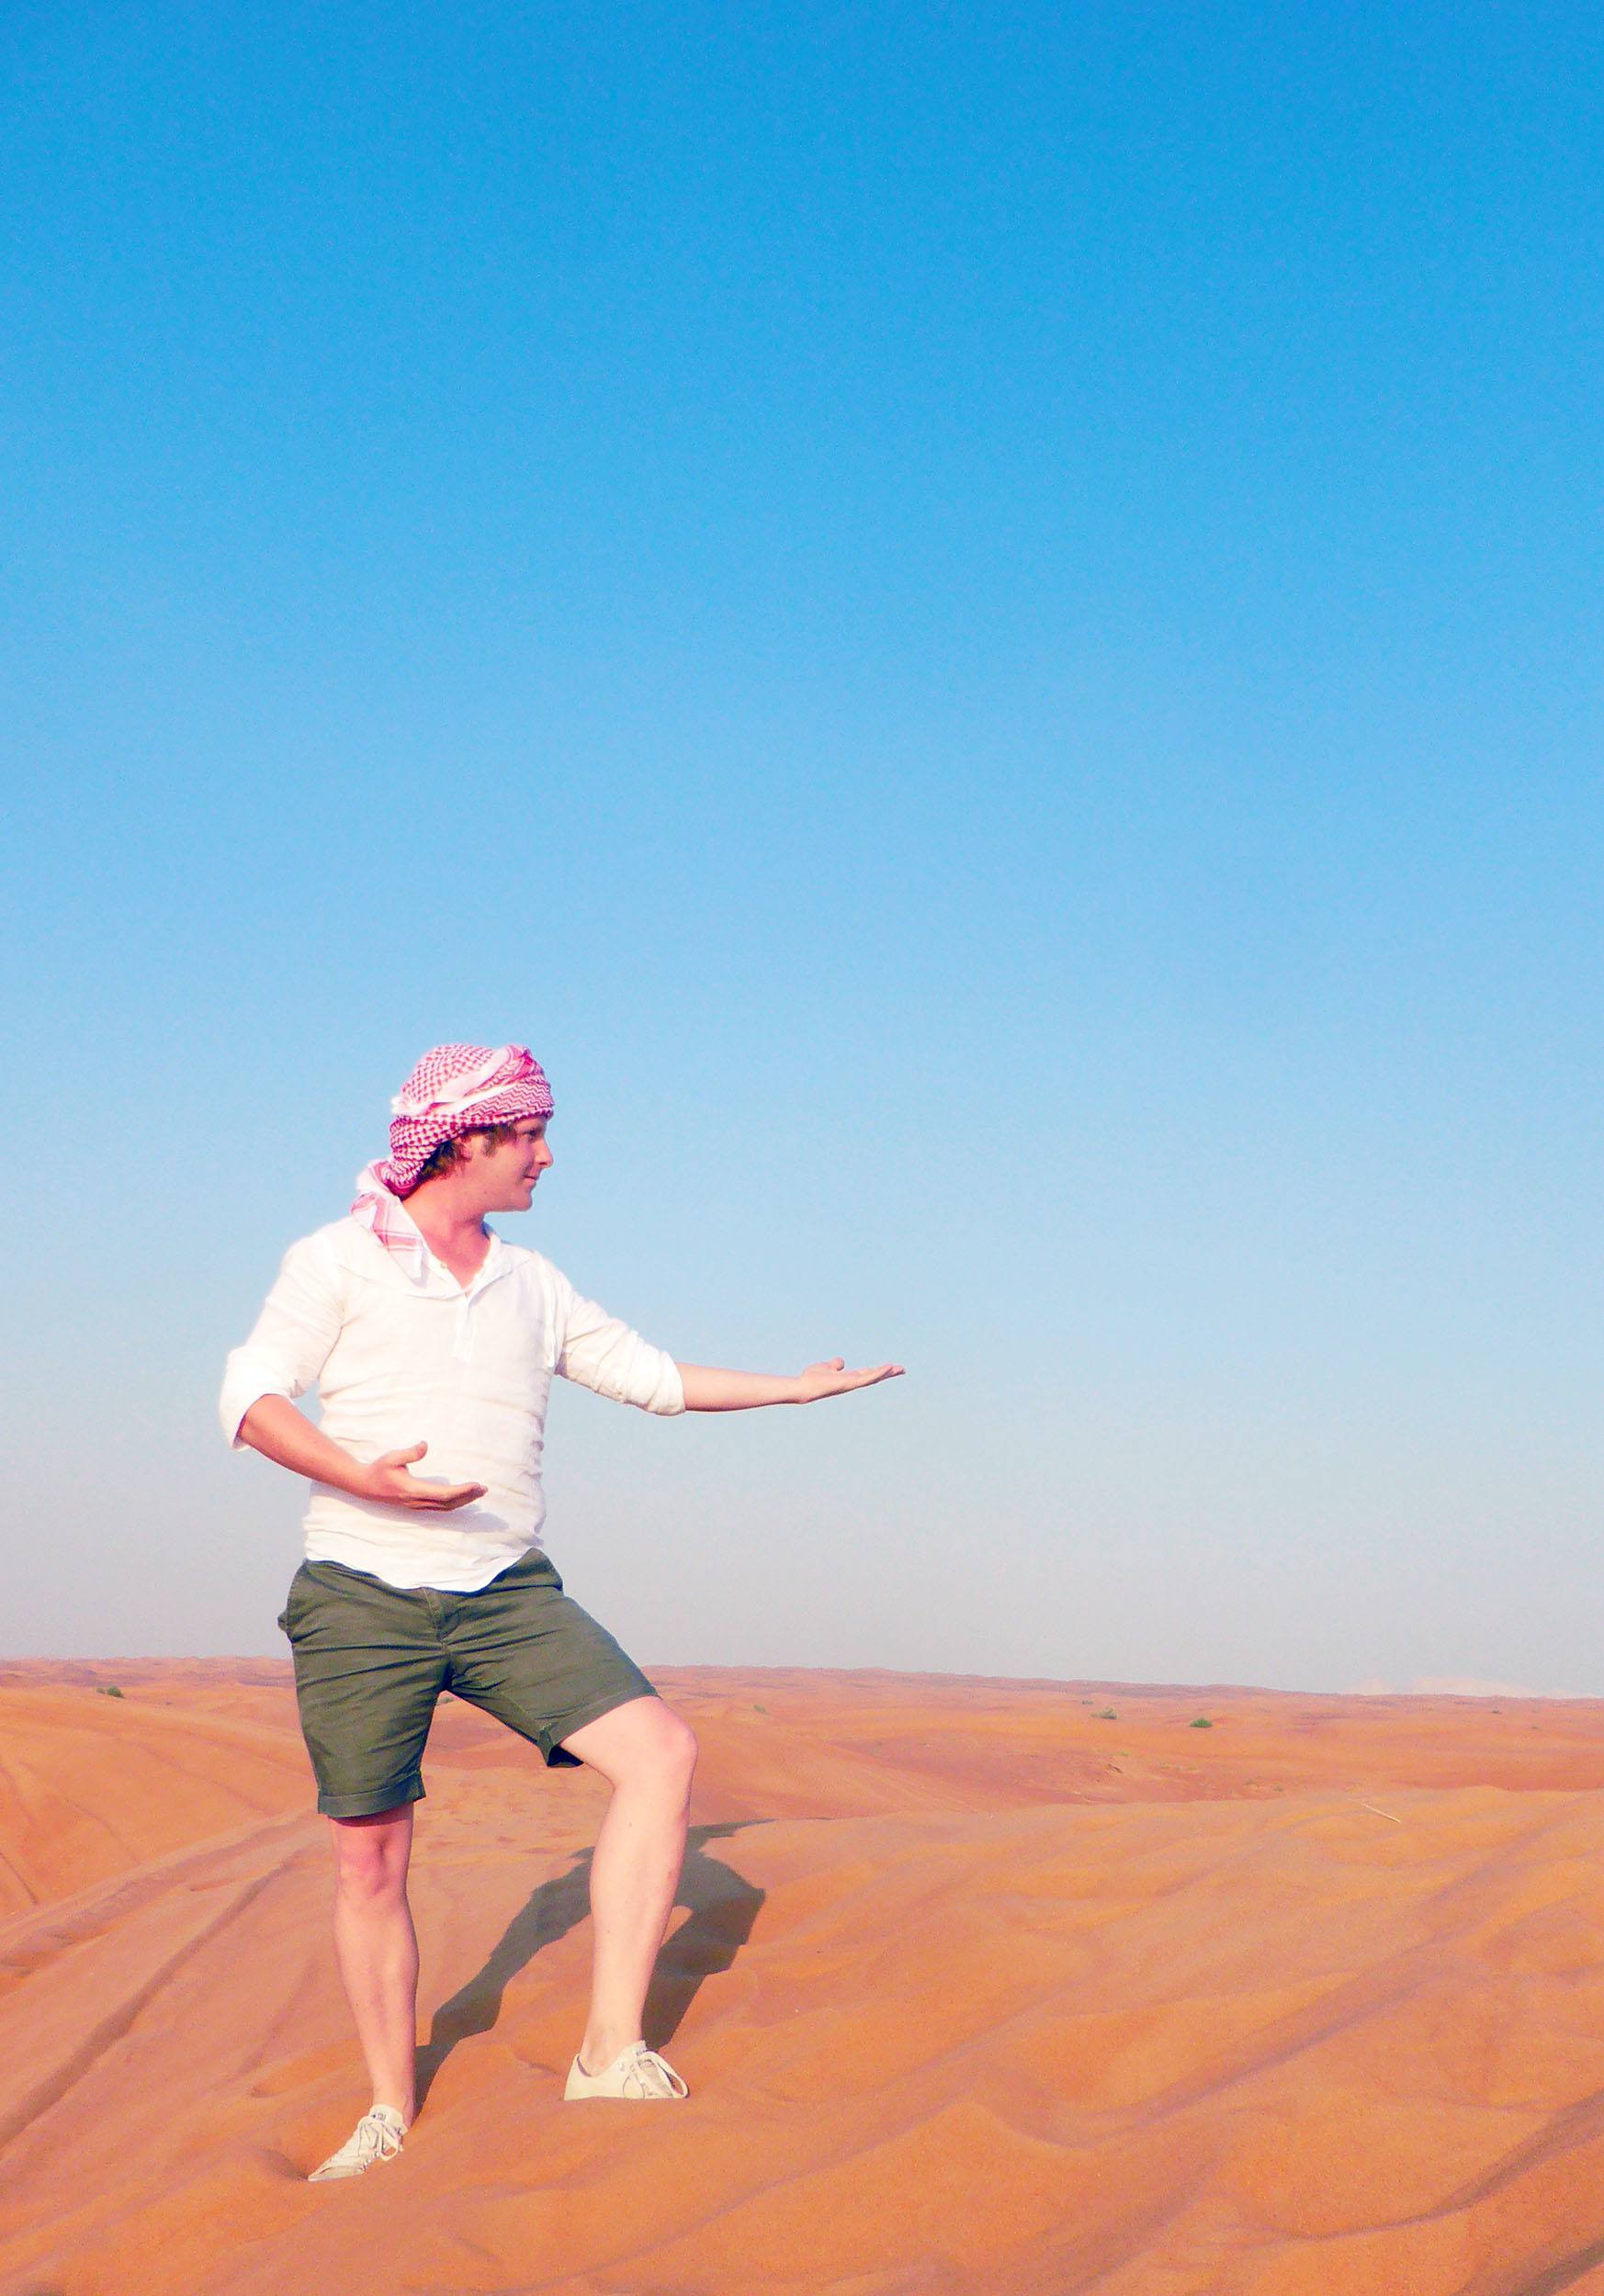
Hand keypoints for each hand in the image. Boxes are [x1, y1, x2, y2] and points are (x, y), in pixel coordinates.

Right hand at [359, 1442, 487, 1510]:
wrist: (364, 1485)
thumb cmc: (378, 1469)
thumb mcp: (392, 1457)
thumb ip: (410, 1453)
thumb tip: (425, 1445)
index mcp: (413, 1490)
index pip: (443, 1494)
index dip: (462, 1491)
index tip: (476, 1485)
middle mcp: (416, 1501)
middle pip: (448, 1503)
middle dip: (467, 1497)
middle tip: (484, 1489)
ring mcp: (415, 1505)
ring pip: (444, 1507)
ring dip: (462, 1501)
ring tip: (477, 1493)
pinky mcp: (415, 1505)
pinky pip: (438, 1507)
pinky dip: (453, 1503)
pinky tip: (461, 1498)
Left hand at [794, 1357, 904, 1402]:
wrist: (804, 1386)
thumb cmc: (812, 1379)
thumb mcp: (826, 1367)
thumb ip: (835, 1365)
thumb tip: (841, 1362)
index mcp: (848, 1378)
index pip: (867, 1374)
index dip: (878, 1370)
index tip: (890, 1367)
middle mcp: (852, 1382)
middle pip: (874, 1377)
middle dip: (888, 1373)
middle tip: (902, 1369)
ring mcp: (852, 1383)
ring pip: (873, 1378)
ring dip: (887, 1373)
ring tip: (899, 1369)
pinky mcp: (850, 1383)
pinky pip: (868, 1377)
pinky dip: (878, 1372)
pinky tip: (888, 1368)